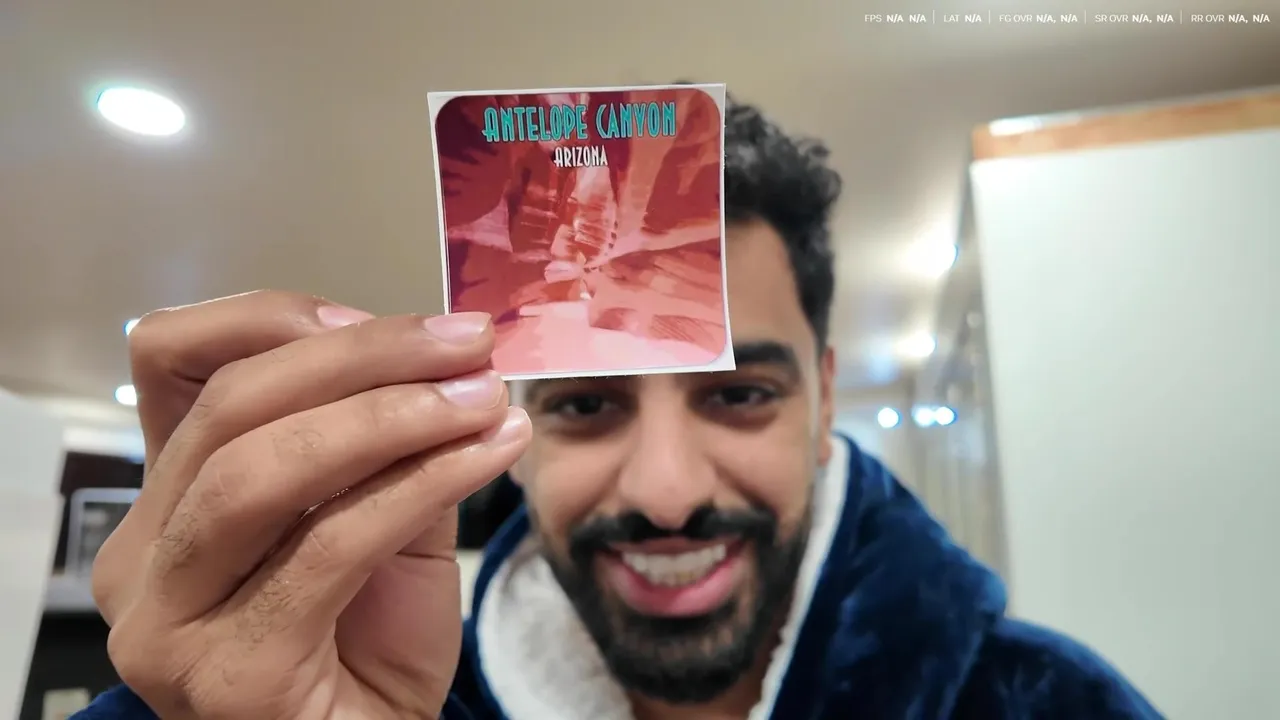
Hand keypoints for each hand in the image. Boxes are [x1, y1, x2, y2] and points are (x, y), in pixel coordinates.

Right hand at [92, 291, 529, 718]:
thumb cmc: (370, 644)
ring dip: (390, 415)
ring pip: (260, 471)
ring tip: (484, 396)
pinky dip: (421, 483)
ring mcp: (169, 621)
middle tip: (466, 342)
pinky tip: (489, 452)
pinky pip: (329, 546)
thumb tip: (441, 352)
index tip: (377, 313)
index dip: (269, 318)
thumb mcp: (378, 515)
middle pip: (229, 408)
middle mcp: (142, 556)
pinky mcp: (227, 674)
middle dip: (361, 357)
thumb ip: (384, 440)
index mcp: (168, 498)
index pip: (171, 361)